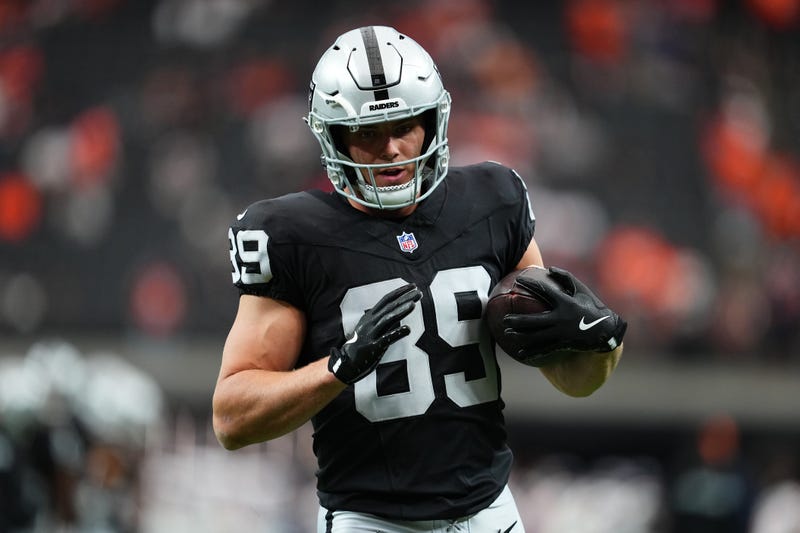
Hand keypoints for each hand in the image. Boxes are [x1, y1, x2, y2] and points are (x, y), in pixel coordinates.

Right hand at [329, 283, 421, 383]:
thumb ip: (383, 319)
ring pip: (387, 319)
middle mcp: (370, 323)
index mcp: (370, 316)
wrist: (346, 363)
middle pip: (389, 307)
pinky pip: (386, 339)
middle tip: (418, 293)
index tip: (413, 286)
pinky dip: (396, 333)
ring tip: (413, 304)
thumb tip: (399, 309)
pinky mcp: (373, 347)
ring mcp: (371, 334)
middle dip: (404, 299)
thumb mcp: (370, 328)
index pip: (386, 300)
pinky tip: (407, 329)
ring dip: (401, 311)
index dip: (399, 292)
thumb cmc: (361, 345)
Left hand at [502, 267, 625, 361]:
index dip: (530, 284)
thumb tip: (549, 268)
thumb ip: (566, 278)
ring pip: (537, 336)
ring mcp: (562, 333)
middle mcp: (561, 318)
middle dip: (518, 320)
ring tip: (507, 333)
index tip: (518, 280)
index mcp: (565, 302)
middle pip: (534, 320)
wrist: (607, 330)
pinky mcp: (564, 343)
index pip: (544, 291)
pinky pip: (545, 349)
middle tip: (505, 318)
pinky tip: (520, 354)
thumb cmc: (592, 306)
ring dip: (520, 336)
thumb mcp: (582, 289)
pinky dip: (532, 352)